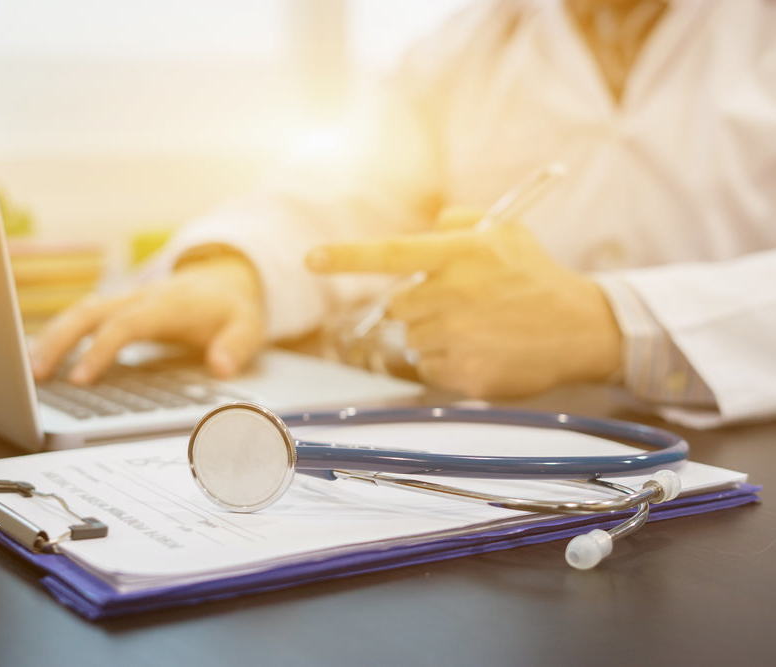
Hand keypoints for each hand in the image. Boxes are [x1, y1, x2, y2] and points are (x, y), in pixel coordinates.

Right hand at [30, 255, 264, 383]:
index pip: (126, 325)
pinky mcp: (122, 307)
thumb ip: (236, 347)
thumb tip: (221, 367)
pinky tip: (45, 357)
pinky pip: (86, 316)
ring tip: (30, 371)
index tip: (80, 379)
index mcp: (168, 305)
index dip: (101, 350)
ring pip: (80, 311)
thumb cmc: (234, 308)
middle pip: (90, 312)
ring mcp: (128, 300)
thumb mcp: (248, 327)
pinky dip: (63, 333)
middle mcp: (142, 298)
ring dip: (53, 337)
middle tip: (35, 374)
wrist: (228, 278)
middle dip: (60, 340)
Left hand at [306, 221, 621, 398]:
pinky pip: (430, 367)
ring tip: (479, 327)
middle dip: (419, 306)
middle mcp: (452, 295)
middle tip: (459, 304)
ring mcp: (457, 337)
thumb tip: (427, 225)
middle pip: (398, 306)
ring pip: (413, 339)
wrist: (581, 328)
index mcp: (458, 256)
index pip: (389, 254)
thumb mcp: (505, 232)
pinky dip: (447, 361)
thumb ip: (458, 221)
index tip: (312, 259)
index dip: (346, 257)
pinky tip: (482, 349)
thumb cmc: (537, 276)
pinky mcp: (465, 373)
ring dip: (435, 334)